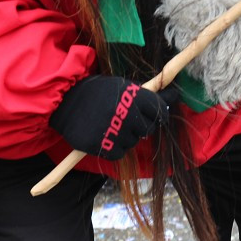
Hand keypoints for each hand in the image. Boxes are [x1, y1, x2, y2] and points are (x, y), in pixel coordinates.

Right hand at [49, 75, 173, 159]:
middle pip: (148, 129)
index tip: (152, 114)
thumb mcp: (124, 87)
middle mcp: (127, 114)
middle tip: (126, 119)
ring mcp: (114, 131)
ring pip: (133, 142)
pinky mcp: (101, 146)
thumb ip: (148, 95)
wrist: (66, 100)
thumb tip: (174, 96)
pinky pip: (118, 154)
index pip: (159, 110)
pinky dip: (114, 148)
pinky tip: (105, 136)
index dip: (158, 113)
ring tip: (111, 125)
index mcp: (134, 96)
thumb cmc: (99, 93)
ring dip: (126, 137)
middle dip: (141, 126)